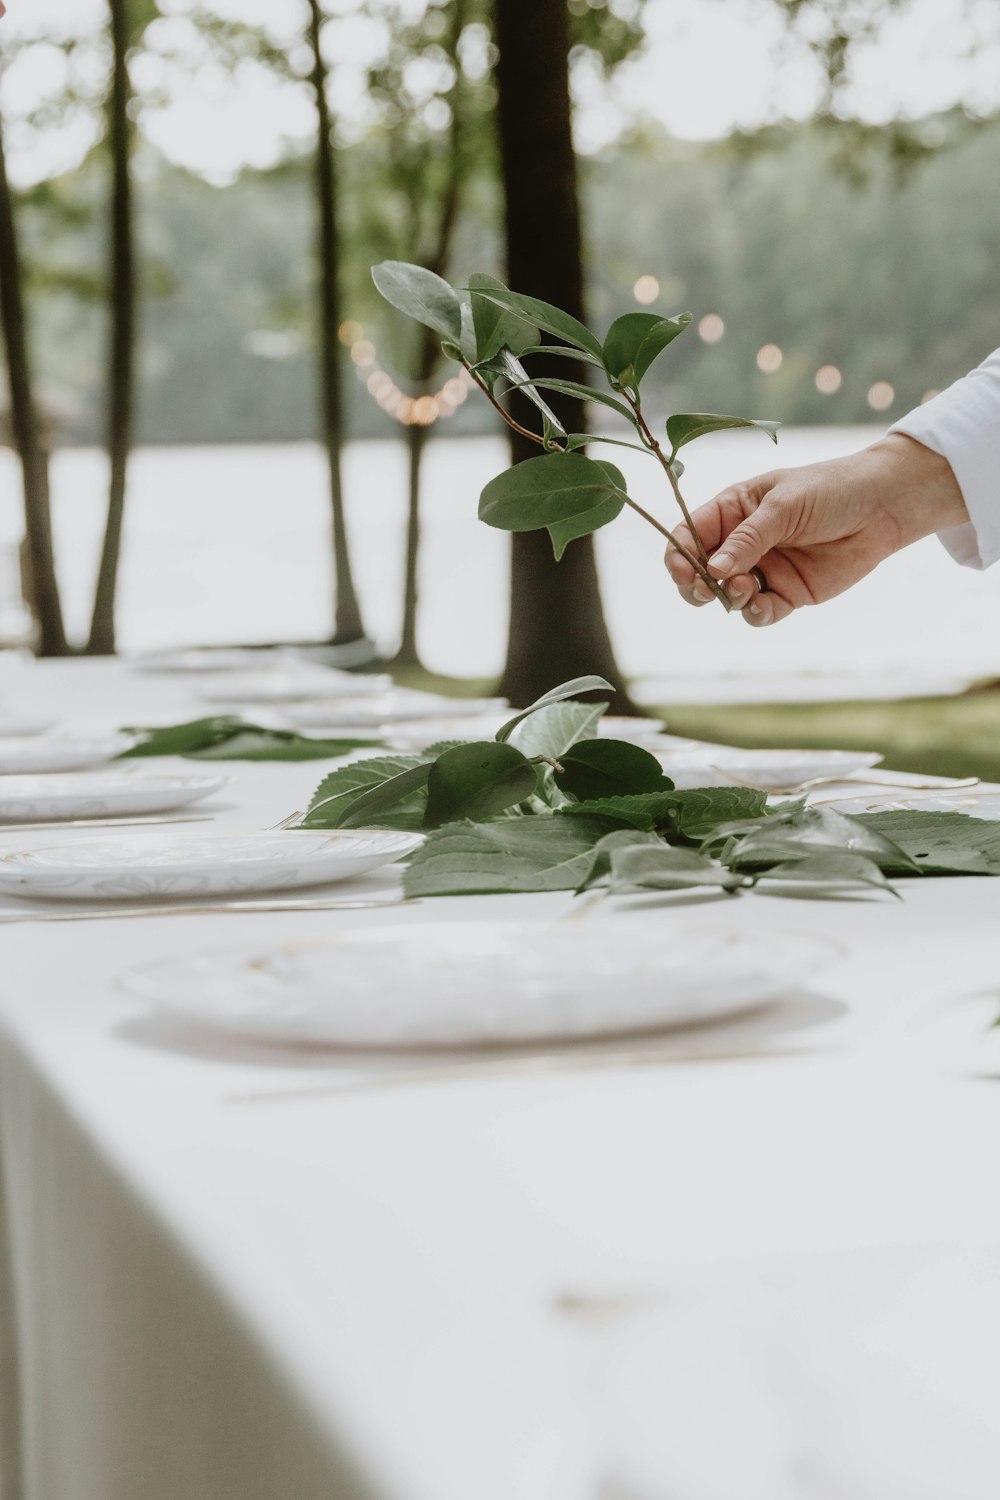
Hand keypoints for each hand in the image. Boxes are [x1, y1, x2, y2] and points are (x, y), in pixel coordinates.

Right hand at [664, 434, 968, 625]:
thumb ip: (746, 539)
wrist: (883, 506)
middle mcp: (742, 543)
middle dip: (696, 585)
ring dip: (728, 598)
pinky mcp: (787, 593)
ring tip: (744, 589)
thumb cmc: (830, 490)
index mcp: (732, 511)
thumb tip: (711, 570)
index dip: (679, 556)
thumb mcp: (783, 506)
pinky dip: (755, 614)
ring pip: (727, 596)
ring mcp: (764, 569)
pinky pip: (759, 612)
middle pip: (699, 571)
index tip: (683, 572)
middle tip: (706, 589)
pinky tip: (762, 606)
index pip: (689, 535)